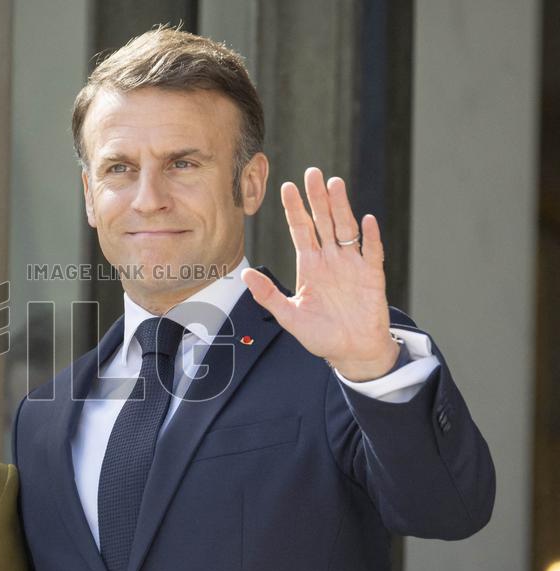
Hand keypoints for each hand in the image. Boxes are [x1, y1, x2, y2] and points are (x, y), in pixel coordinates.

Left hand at [241, 167, 399, 381]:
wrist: (352, 352)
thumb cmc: (321, 334)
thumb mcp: (289, 316)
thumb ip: (268, 295)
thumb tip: (246, 274)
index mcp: (310, 265)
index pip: (301, 230)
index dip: (294, 209)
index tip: (286, 186)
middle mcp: (331, 259)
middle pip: (323, 221)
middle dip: (317, 198)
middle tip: (312, 172)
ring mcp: (352, 265)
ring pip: (346, 229)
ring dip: (341, 207)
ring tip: (335, 184)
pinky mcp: (372, 276)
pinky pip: (371, 252)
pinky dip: (370, 237)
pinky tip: (367, 220)